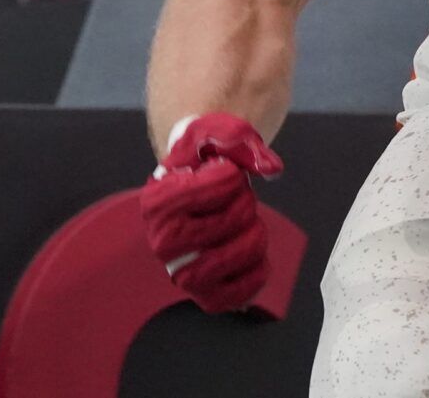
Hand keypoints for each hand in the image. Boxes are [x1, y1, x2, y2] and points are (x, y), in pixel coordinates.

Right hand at [139, 113, 282, 312]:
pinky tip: (247, 252)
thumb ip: (239, 138)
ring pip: (245, 251)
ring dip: (255, 230)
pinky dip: (258, 269)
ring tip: (237, 224)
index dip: (235, 172)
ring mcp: (182, 274)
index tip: (216, 174)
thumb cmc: (202, 160)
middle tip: (227, 200)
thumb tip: (271, 168)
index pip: (227, 182)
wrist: (191, 186)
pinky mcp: (205, 296)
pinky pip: (246, 289)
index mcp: (157, 202)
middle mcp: (162, 243)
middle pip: (237, 218)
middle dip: (245, 200)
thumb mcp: (213, 132)